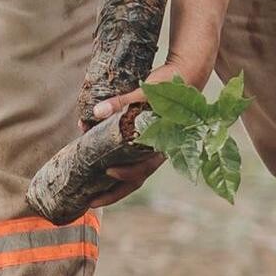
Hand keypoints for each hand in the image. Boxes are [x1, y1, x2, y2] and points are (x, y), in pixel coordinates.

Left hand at [85, 60, 204, 208]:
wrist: (186, 73)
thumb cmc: (170, 85)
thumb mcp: (147, 93)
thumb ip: (122, 102)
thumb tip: (96, 112)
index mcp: (162, 144)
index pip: (144, 169)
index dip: (126, 174)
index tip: (108, 171)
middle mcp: (156, 150)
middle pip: (134, 179)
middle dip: (112, 193)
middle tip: (90, 201)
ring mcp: (150, 147)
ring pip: (130, 171)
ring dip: (109, 181)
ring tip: (89, 191)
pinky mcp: (142, 140)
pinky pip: (126, 156)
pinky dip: (110, 160)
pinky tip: (93, 160)